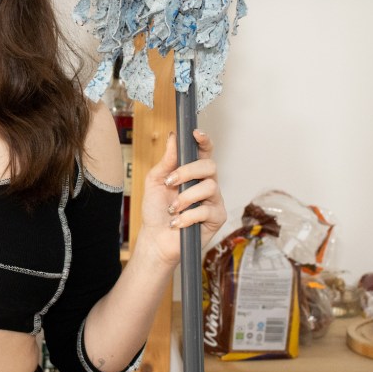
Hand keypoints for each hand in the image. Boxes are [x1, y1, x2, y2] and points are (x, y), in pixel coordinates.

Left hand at [135, 129, 226, 266]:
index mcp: (193, 173)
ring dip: (186, 197)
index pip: (204, 152)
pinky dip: (187, 216)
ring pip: (210, 187)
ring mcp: (214, 201)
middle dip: (189, 171)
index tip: (196, 133)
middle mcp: (207, 184)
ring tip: (172, 208)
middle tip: (170, 182)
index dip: (204, 141)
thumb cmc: (156, 210)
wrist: (155, 238)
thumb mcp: (156, 182)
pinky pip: (207, 210)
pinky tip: (177, 222)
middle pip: (210, 166)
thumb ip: (166, 161)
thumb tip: (173, 137)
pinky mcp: (217, 218)